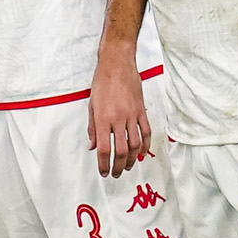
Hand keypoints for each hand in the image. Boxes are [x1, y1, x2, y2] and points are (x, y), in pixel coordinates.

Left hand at [88, 52, 150, 177]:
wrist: (117, 64)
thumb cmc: (102, 82)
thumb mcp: (91, 105)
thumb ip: (92, 128)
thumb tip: (92, 146)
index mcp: (103, 118)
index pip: (104, 149)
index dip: (104, 164)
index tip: (104, 172)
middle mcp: (118, 119)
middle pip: (121, 151)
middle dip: (118, 166)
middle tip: (116, 174)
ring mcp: (132, 115)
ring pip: (135, 144)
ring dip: (132, 159)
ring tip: (128, 167)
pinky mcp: (141, 110)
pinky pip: (146, 132)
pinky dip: (145, 145)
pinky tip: (142, 153)